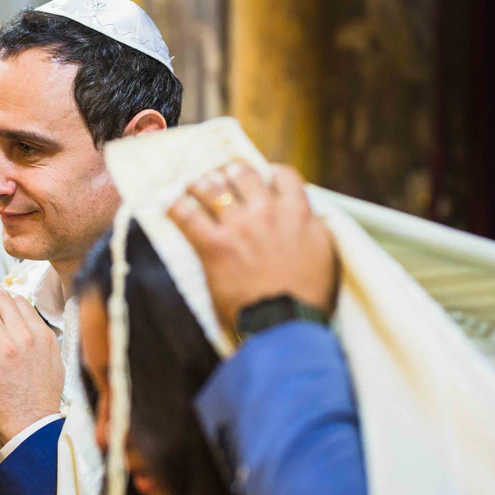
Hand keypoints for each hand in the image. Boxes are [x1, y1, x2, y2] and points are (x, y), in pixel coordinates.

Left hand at [0, 272, 64, 442]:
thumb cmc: (41, 400)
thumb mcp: (53, 364)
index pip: (20, 303)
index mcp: (43, 335)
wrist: (32, 425)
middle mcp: (25, 335)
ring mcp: (5, 346)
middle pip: (0, 299)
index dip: (1, 291)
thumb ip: (41, 342)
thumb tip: (30, 329)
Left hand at [167, 163, 337, 331]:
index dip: (269, 174)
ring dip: (201, 184)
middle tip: (222, 178)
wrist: (286, 321)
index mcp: (297, 212)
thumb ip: (312, 227)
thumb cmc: (309, 295)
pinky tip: (169, 205)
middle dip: (230, 173)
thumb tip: (305, 214)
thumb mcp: (325, 252)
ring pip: (212, 187)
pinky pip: (186, 215)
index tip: (262, 180)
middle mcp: (266, 211)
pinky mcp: (213, 245)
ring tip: (193, 186)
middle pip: (242, 173)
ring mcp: (238, 226)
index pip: (282, 175)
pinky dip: (175, 207)